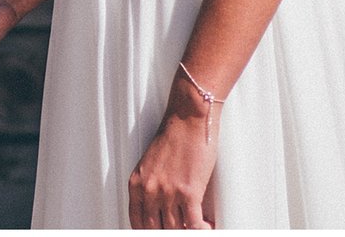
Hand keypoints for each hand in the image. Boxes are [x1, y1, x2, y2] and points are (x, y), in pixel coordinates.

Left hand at [128, 72, 218, 227]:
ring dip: (188, 231)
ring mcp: (168, 193)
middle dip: (169, 232)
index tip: (160, 232)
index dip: (149, 232)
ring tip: (198, 226)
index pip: (137, 222)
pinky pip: (194, 225)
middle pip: (156, 229)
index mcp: (136, 183)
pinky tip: (208, 226)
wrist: (188, 118)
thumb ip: (151, 186)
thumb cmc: (173, 137)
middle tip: (181, 229)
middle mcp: (150, 191)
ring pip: (176, 229)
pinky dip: (202, 229)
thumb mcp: (150, 164)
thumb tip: (160, 209)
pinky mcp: (189, 192)